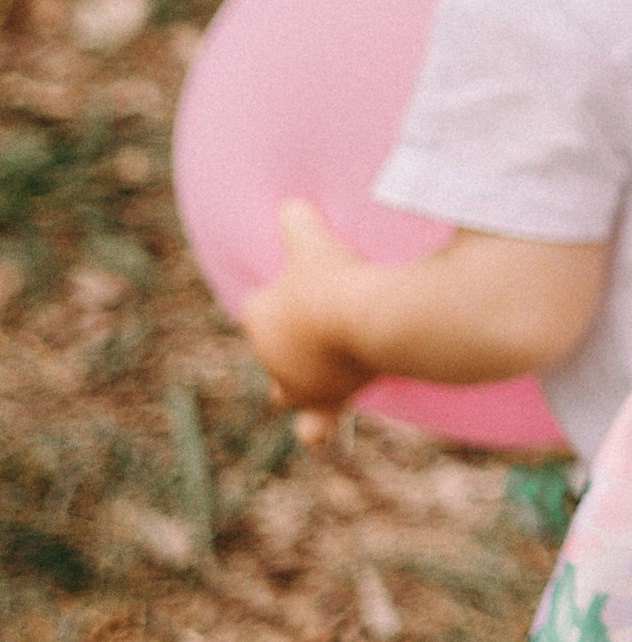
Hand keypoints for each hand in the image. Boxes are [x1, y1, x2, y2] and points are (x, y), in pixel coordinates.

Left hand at [237, 199, 379, 439]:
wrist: (365, 315)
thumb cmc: (334, 275)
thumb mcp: (311, 235)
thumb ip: (297, 219)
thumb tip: (292, 206)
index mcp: (257, 315)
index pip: (262, 307)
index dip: (285, 297)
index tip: (313, 283)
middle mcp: (270, 357)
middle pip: (272, 351)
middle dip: (287, 342)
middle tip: (320, 323)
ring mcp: (297, 385)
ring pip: (286, 391)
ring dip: (299, 382)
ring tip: (321, 370)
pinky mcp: (327, 402)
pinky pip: (315, 425)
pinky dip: (316, 427)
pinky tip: (318, 434)